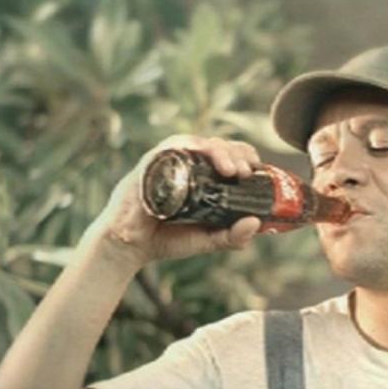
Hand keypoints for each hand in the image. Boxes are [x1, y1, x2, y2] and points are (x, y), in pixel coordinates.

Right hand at [83, 135, 265, 269]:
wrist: (130, 246)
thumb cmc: (167, 238)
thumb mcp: (208, 240)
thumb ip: (232, 236)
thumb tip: (255, 224)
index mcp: (204, 177)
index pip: (230, 156)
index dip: (246, 158)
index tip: (257, 171)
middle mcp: (188, 164)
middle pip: (219, 144)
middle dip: (238, 153)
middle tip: (247, 172)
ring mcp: (169, 161)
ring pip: (199, 142)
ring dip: (219, 151)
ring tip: (232, 170)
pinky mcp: (151, 163)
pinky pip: (171, 146)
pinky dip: (190, 147)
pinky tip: (204, 157)